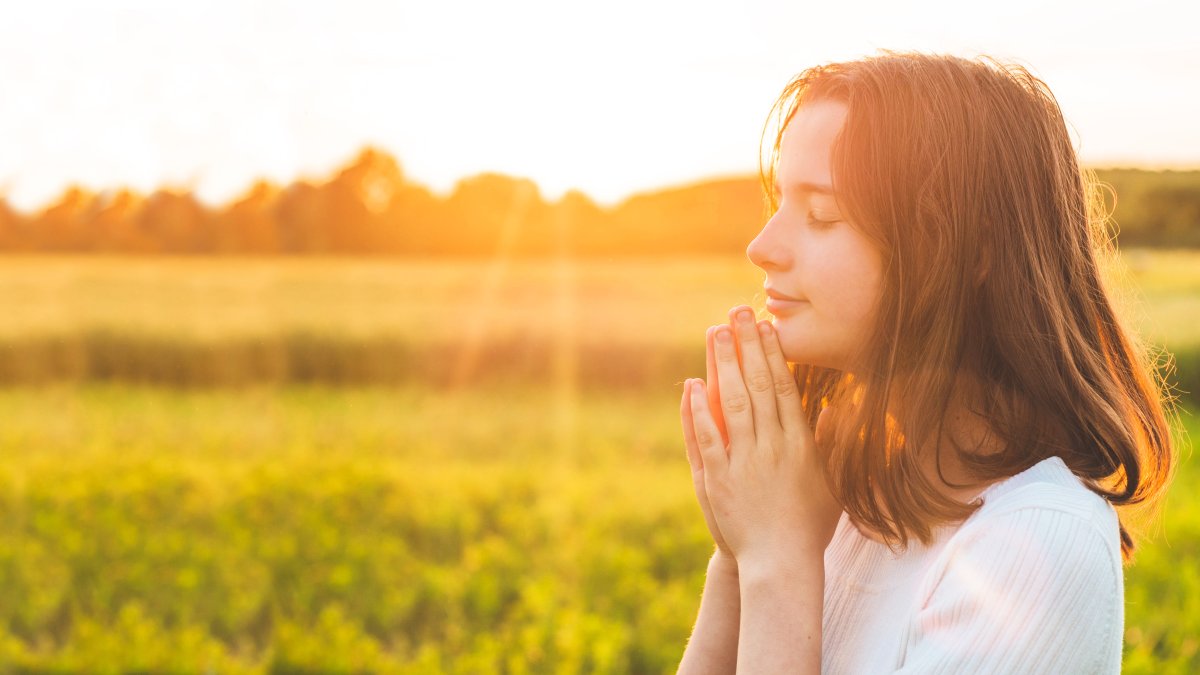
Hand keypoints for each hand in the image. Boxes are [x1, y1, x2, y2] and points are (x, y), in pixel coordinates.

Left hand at [683, 306, 842, 570]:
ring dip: (722, 365)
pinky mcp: (719, 479)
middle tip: (737, 312)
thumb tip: (833, 408)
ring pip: (732, 403)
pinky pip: (707, 437)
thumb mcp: (832, 483)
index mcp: (799, 445)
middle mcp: (771, 447)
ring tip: (715, 332)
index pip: (784, 388)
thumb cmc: (809, 526)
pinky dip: (698, 410)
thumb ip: (831, 444)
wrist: (780, 564)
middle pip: (757, 385)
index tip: (766, 326)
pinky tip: (692, 384)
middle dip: (747, 345)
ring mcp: (743, 462)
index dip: (773, 354)